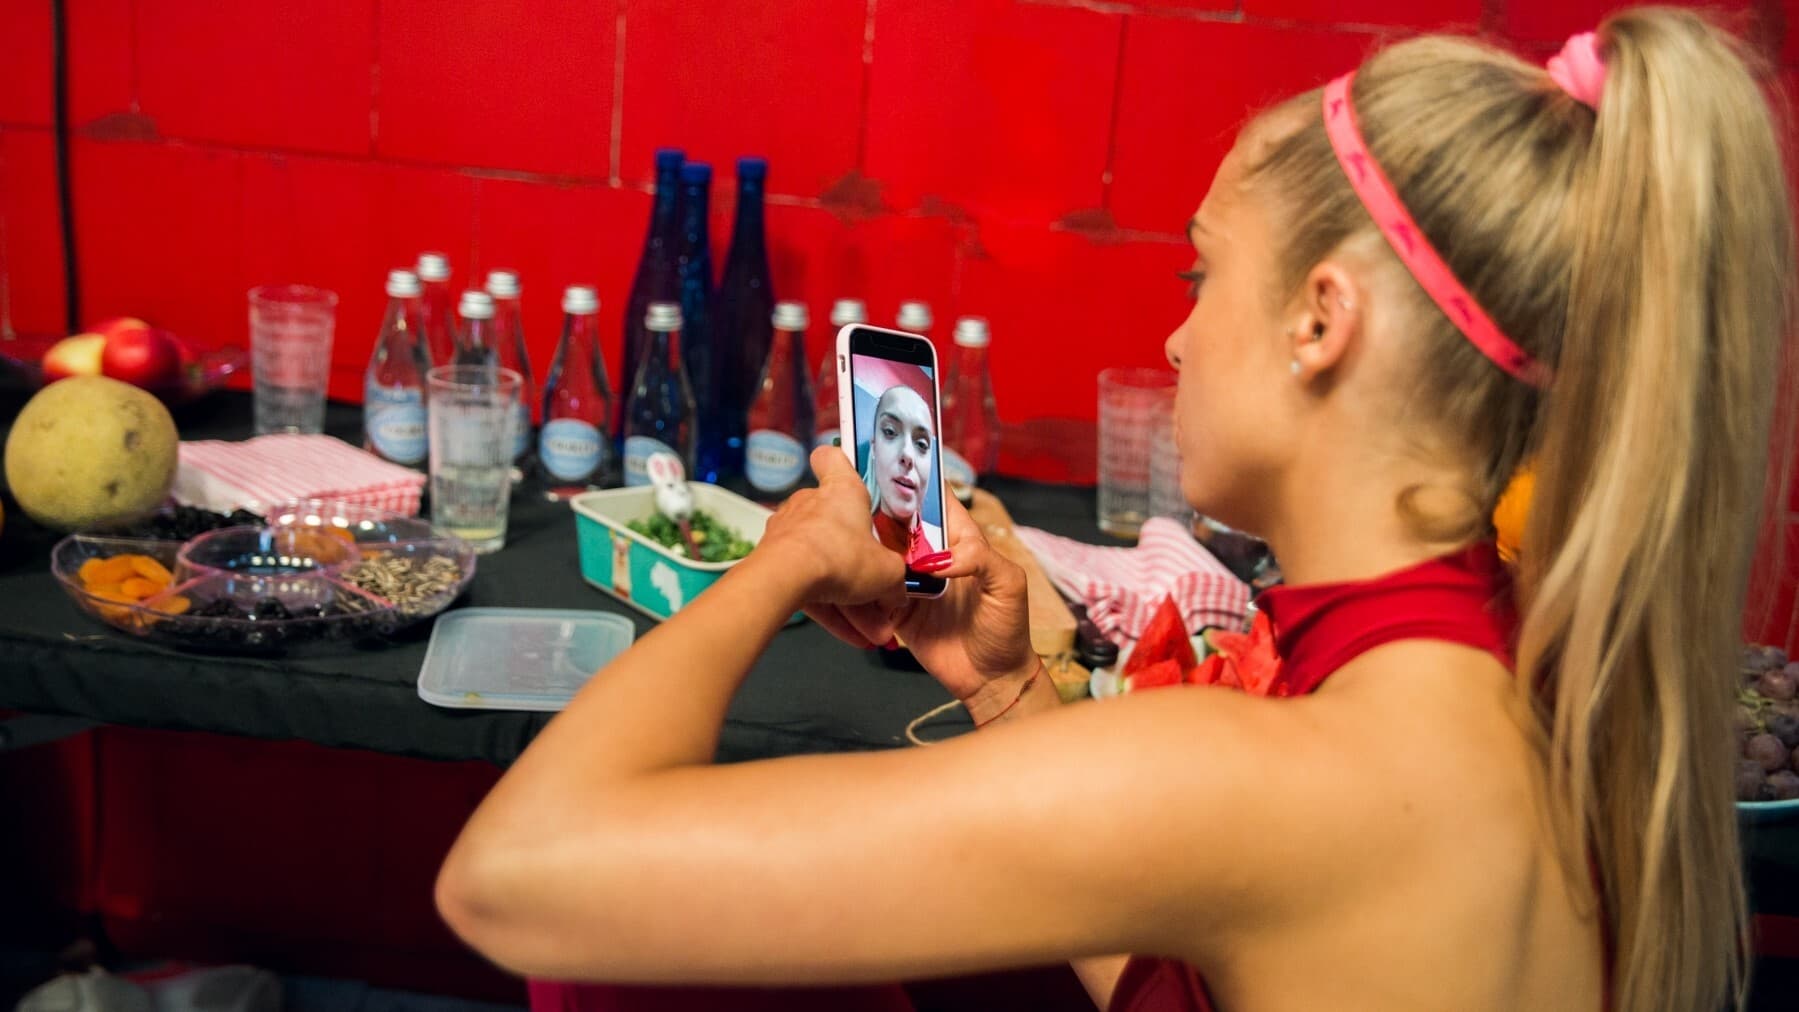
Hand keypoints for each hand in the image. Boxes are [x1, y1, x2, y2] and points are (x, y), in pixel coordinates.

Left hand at [752, 447, 908, 623]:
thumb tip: (898, 594)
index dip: (840, 464)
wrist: (785, 579)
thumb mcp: (887, 573)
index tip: (851, 476)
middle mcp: (811, 505)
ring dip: (849, 600)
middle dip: (860, 568)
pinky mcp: (773, 560)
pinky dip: (828, 609)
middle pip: (839, 530)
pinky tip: (850, 636)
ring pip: (825, 565)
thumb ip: (896, 581)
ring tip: (869, 631)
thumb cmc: (837, 556)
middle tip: (879, 598)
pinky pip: (807, 585)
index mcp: (841, 490)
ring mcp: (789, 532)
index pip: (832, 458)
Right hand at [798, 469, 1034, 700]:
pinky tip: (849, 574)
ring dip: (866, 544)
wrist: (991, 679)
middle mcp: (932, 554)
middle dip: (877, 506)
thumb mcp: (1008, 585)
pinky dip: (862, 583)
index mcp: (961, 540)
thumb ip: (979, 560)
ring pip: (880, 552)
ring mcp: (911, 581)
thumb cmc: (1008, 630)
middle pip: (899, 521)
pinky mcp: (896, 608)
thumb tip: (939, 558)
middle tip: (850, 495)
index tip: (889, 460)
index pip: (936, 500)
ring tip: (843, 531)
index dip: (915, 479)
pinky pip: (872, 589)